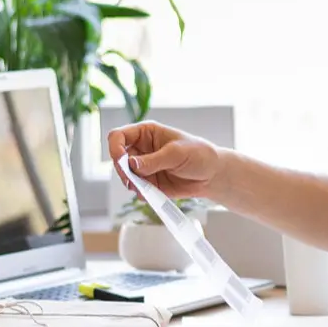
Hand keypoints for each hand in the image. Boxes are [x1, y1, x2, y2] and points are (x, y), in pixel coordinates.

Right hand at [107, 120, 225, 200]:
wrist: (212, 175)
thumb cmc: (198, 154)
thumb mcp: (177, 153)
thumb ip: (154, 160)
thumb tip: (131, 165)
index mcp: (146, 133)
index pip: (118, 136)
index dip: (115, 148)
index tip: (122, 161)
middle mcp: (141, 149)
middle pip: (117, 159)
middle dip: (122, 171)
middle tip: (133, 181)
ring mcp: (144, 167)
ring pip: (125, 176)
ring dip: (132, 184)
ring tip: (147, 188)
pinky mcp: (149, 183)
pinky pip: (137, 190)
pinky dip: (141, 193)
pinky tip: (154, 193)